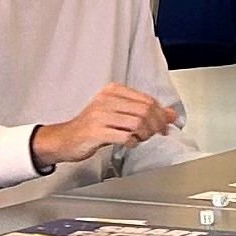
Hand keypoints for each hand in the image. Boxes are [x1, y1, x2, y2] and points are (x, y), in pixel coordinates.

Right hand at [33, 85, 174, 167]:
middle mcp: (106, 100)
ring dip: (145, 134)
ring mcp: (100, 116)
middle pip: (144, 110)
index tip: (166, 123)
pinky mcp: (96, 132)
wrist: (65, 139)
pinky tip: (130, 143)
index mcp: (112, 91)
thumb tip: (170, 114)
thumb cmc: (92, 127)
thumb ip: (143, 112)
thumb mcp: (118, 114)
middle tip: (158, 133)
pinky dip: (133, 142)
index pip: (146, 99)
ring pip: (137, 123)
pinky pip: (125, 136)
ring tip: (141, 138)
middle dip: (157, 124)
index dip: (161, 113)